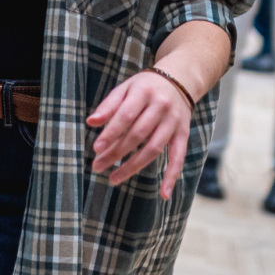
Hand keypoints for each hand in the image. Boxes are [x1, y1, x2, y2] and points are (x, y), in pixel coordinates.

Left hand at [87, 70, 193, 195]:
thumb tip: (91, 122)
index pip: (126, 115)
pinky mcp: (183, 134)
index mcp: (144, 92)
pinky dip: (172, 176)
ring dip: (133, 166)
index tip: (96, 148)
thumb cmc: (145, 87)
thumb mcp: (125, 88)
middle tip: (98, 166)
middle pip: (137, 135)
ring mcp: (173, 122)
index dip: (111, 133)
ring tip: (114, 178)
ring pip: (153, 148)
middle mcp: (161, 107)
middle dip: (116, 153)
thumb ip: (109, 105)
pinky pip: (179, 158)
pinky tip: (164, 194)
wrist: (179, 80)